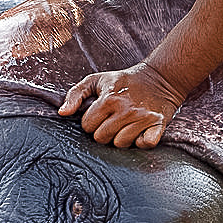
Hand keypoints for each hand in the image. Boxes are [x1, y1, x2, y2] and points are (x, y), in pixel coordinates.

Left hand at [58, 63, 184, 148]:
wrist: (160, 77)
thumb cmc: (123, 81)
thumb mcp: (96, 80)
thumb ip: (75, 94)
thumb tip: (62, 114)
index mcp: (109, 99)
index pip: (87, 126)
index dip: (91, 121)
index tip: (100, 114)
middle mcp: (126, 109)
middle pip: (101, 138)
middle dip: (103, 132)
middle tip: (112, 121)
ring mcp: (143, 117)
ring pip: (120, 144)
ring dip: (121, 138)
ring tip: (125, 125)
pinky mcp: (158, 124)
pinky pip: (145, 144)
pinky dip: (142, 141)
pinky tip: (140, 131)